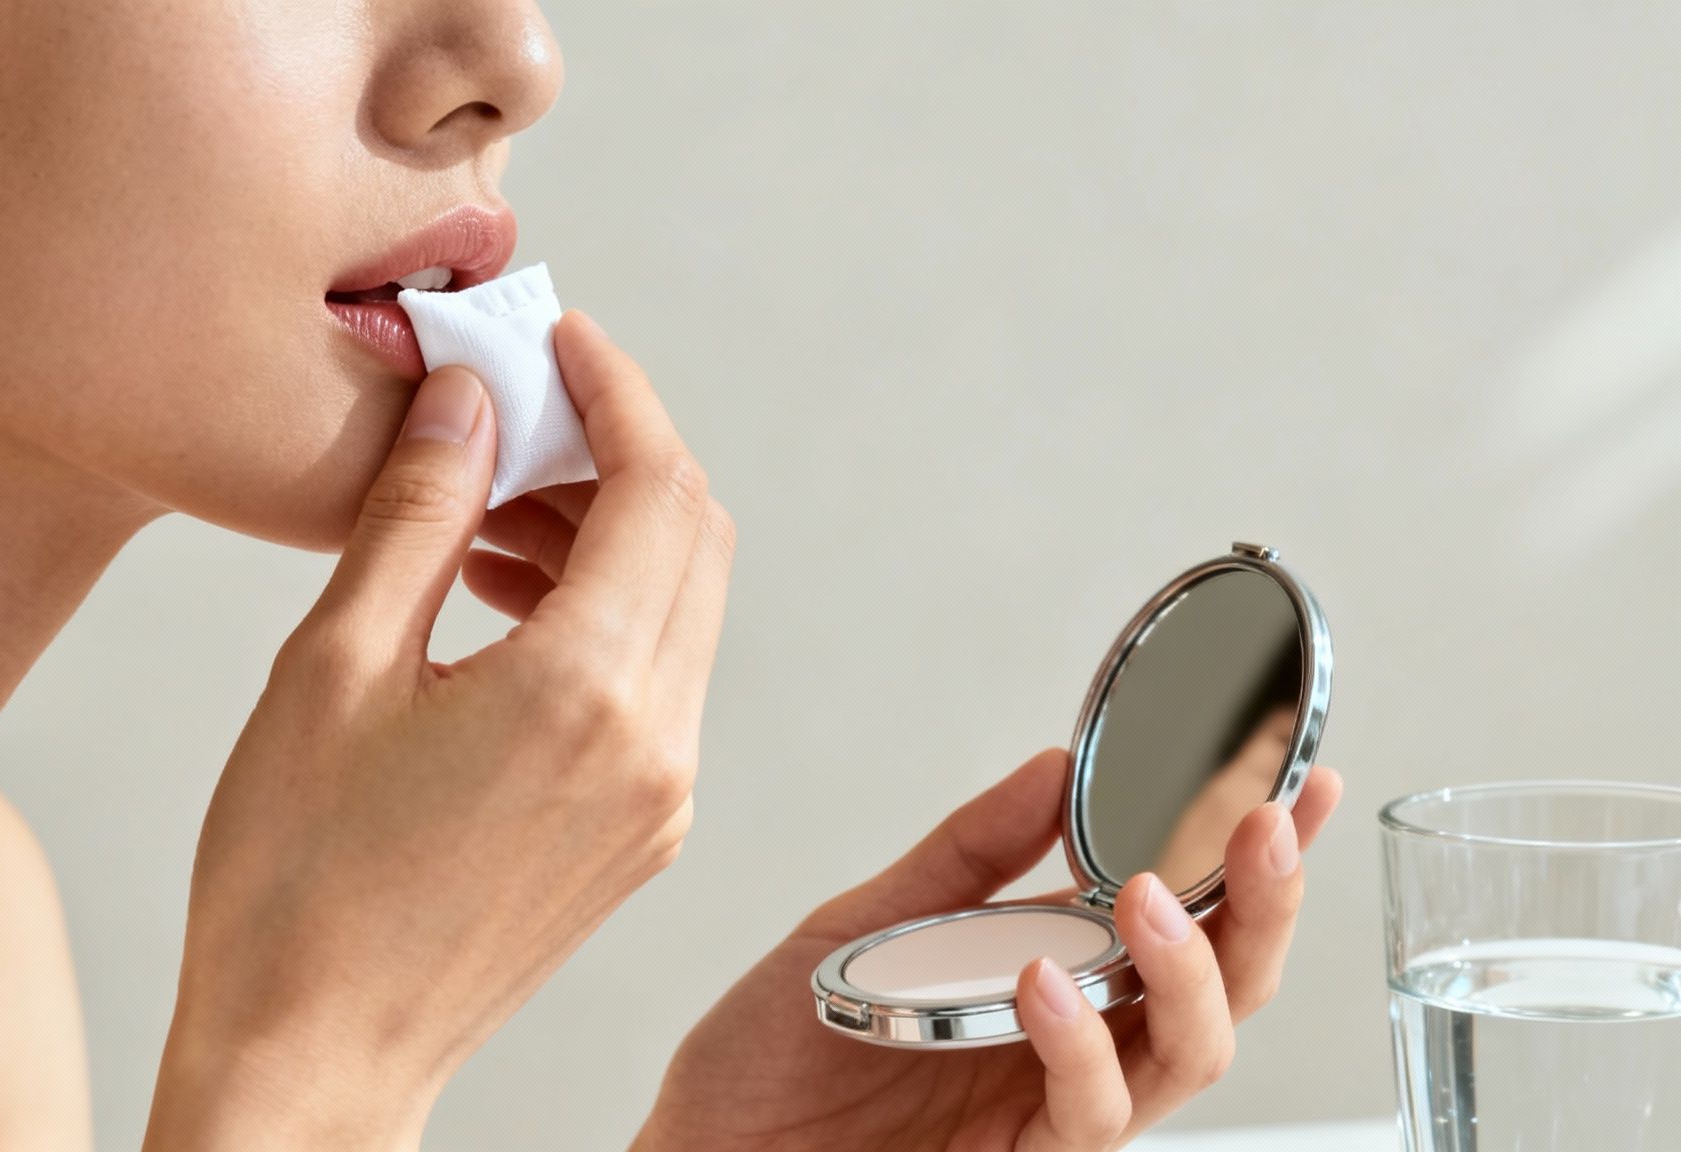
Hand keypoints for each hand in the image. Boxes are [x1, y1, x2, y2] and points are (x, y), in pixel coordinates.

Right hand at [144, 313, 734, 1149]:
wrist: (314, 1058)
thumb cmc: (296, 886)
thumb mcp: (333, 669)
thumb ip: (418, 516)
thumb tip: (469, 401)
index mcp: (587, 692)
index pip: (658, 485)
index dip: (616, 389)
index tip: (560, 339)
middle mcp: (656, 744)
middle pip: (693, 535)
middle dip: (618, 450)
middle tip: (513, 417)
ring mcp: (662, 796)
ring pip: (682, 605)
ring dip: (610, 531)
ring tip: (485, 514)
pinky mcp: (643, 832)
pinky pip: (657, 678)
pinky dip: (606, 612)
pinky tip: (501, 603)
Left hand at [633, 751, 1342, 1151]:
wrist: (702, 1148)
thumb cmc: (778, 1051)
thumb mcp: (871, 921)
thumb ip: (969, 854)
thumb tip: (1054, 767)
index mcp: (1052, 973)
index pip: (1181, 912)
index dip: (1250, 858)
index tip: (1295, 782)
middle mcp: (1073, 1043)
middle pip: (1223, 986)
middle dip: (1263, 906)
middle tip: (1262, 827)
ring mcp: (1052, 1107)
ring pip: (1186, 1054)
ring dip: (1186, 971)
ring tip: (1147, 899)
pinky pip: (1090, 1113)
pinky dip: (1078, 1043)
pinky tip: (1046, 984)